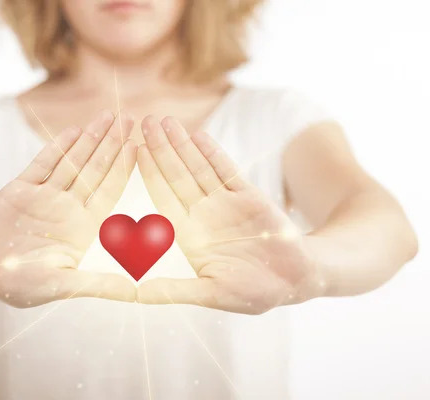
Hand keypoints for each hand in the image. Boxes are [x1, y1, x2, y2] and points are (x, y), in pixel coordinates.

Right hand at [0, 110, 137, 307]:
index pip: (108, 192)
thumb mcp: (63, 285)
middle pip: (95, 170)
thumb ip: (99, 284)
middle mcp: (68, 208)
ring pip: (72, 162)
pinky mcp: (21, 189)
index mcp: (82, 229)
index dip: (123, 169)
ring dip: (90, 139)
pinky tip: (74, 130)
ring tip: (108, 116)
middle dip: (112, 145)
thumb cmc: (20, 285)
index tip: (139, 146)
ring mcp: (45, 196)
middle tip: (130, 119)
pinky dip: (58, 147)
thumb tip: (138, 293)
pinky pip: (43, 163)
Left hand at [136, 116, 325, 313]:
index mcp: (188, 235)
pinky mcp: (248, 196)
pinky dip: (213, 153)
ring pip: (198, 168)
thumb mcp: (211, 294)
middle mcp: (202, 214)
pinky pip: (227, 170)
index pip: (163, 198)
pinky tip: (198, 135)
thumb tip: (136, 294)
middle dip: (160, 149)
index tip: (133, 152)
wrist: (296, 279)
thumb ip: (174, 289)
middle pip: (176, 175)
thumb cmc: (253, 292)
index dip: (150, 174)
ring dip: (183, 145)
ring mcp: (224, 202)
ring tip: (166, 121)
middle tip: (145, 122)